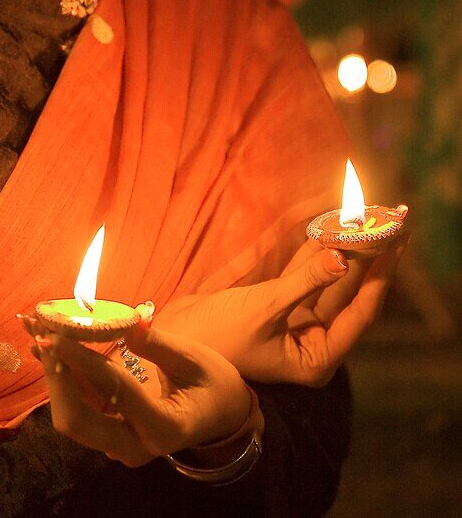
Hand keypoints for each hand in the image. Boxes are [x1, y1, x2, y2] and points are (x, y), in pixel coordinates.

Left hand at [21, 317, 254, 467]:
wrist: (218, 416)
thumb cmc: (211, 383)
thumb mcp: (194, 359)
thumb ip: (159, 345)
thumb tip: (127, 322)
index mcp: (164, 427)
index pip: (114, 391)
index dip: (82, 361)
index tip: (56, 333)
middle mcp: (134, 446)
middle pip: (78, 421)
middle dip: (56, 376)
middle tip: (40, 332)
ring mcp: (117, 445)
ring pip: (71, 415)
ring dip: (51, 373)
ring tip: (32, 329)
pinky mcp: (107, 434)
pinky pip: (77, 407)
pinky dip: (60, 376)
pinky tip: (41, 346)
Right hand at [155, 233, 408, 386]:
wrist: (171, 342)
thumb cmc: (216, 338)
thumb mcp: (263, 310)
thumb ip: (305, 282)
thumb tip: (343, 258)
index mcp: (316, 357)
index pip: (361, 309)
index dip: (381, 272)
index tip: (398, 238)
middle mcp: (311, 340)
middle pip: (348, 290)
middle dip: (365, 253)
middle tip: (386, 217)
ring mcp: (292, 320)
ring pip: (325, 276)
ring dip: (339, 245)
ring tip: (361, 211)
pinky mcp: (272, 302)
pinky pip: (300, 270)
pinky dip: (310, 247)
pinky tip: (324, 221)